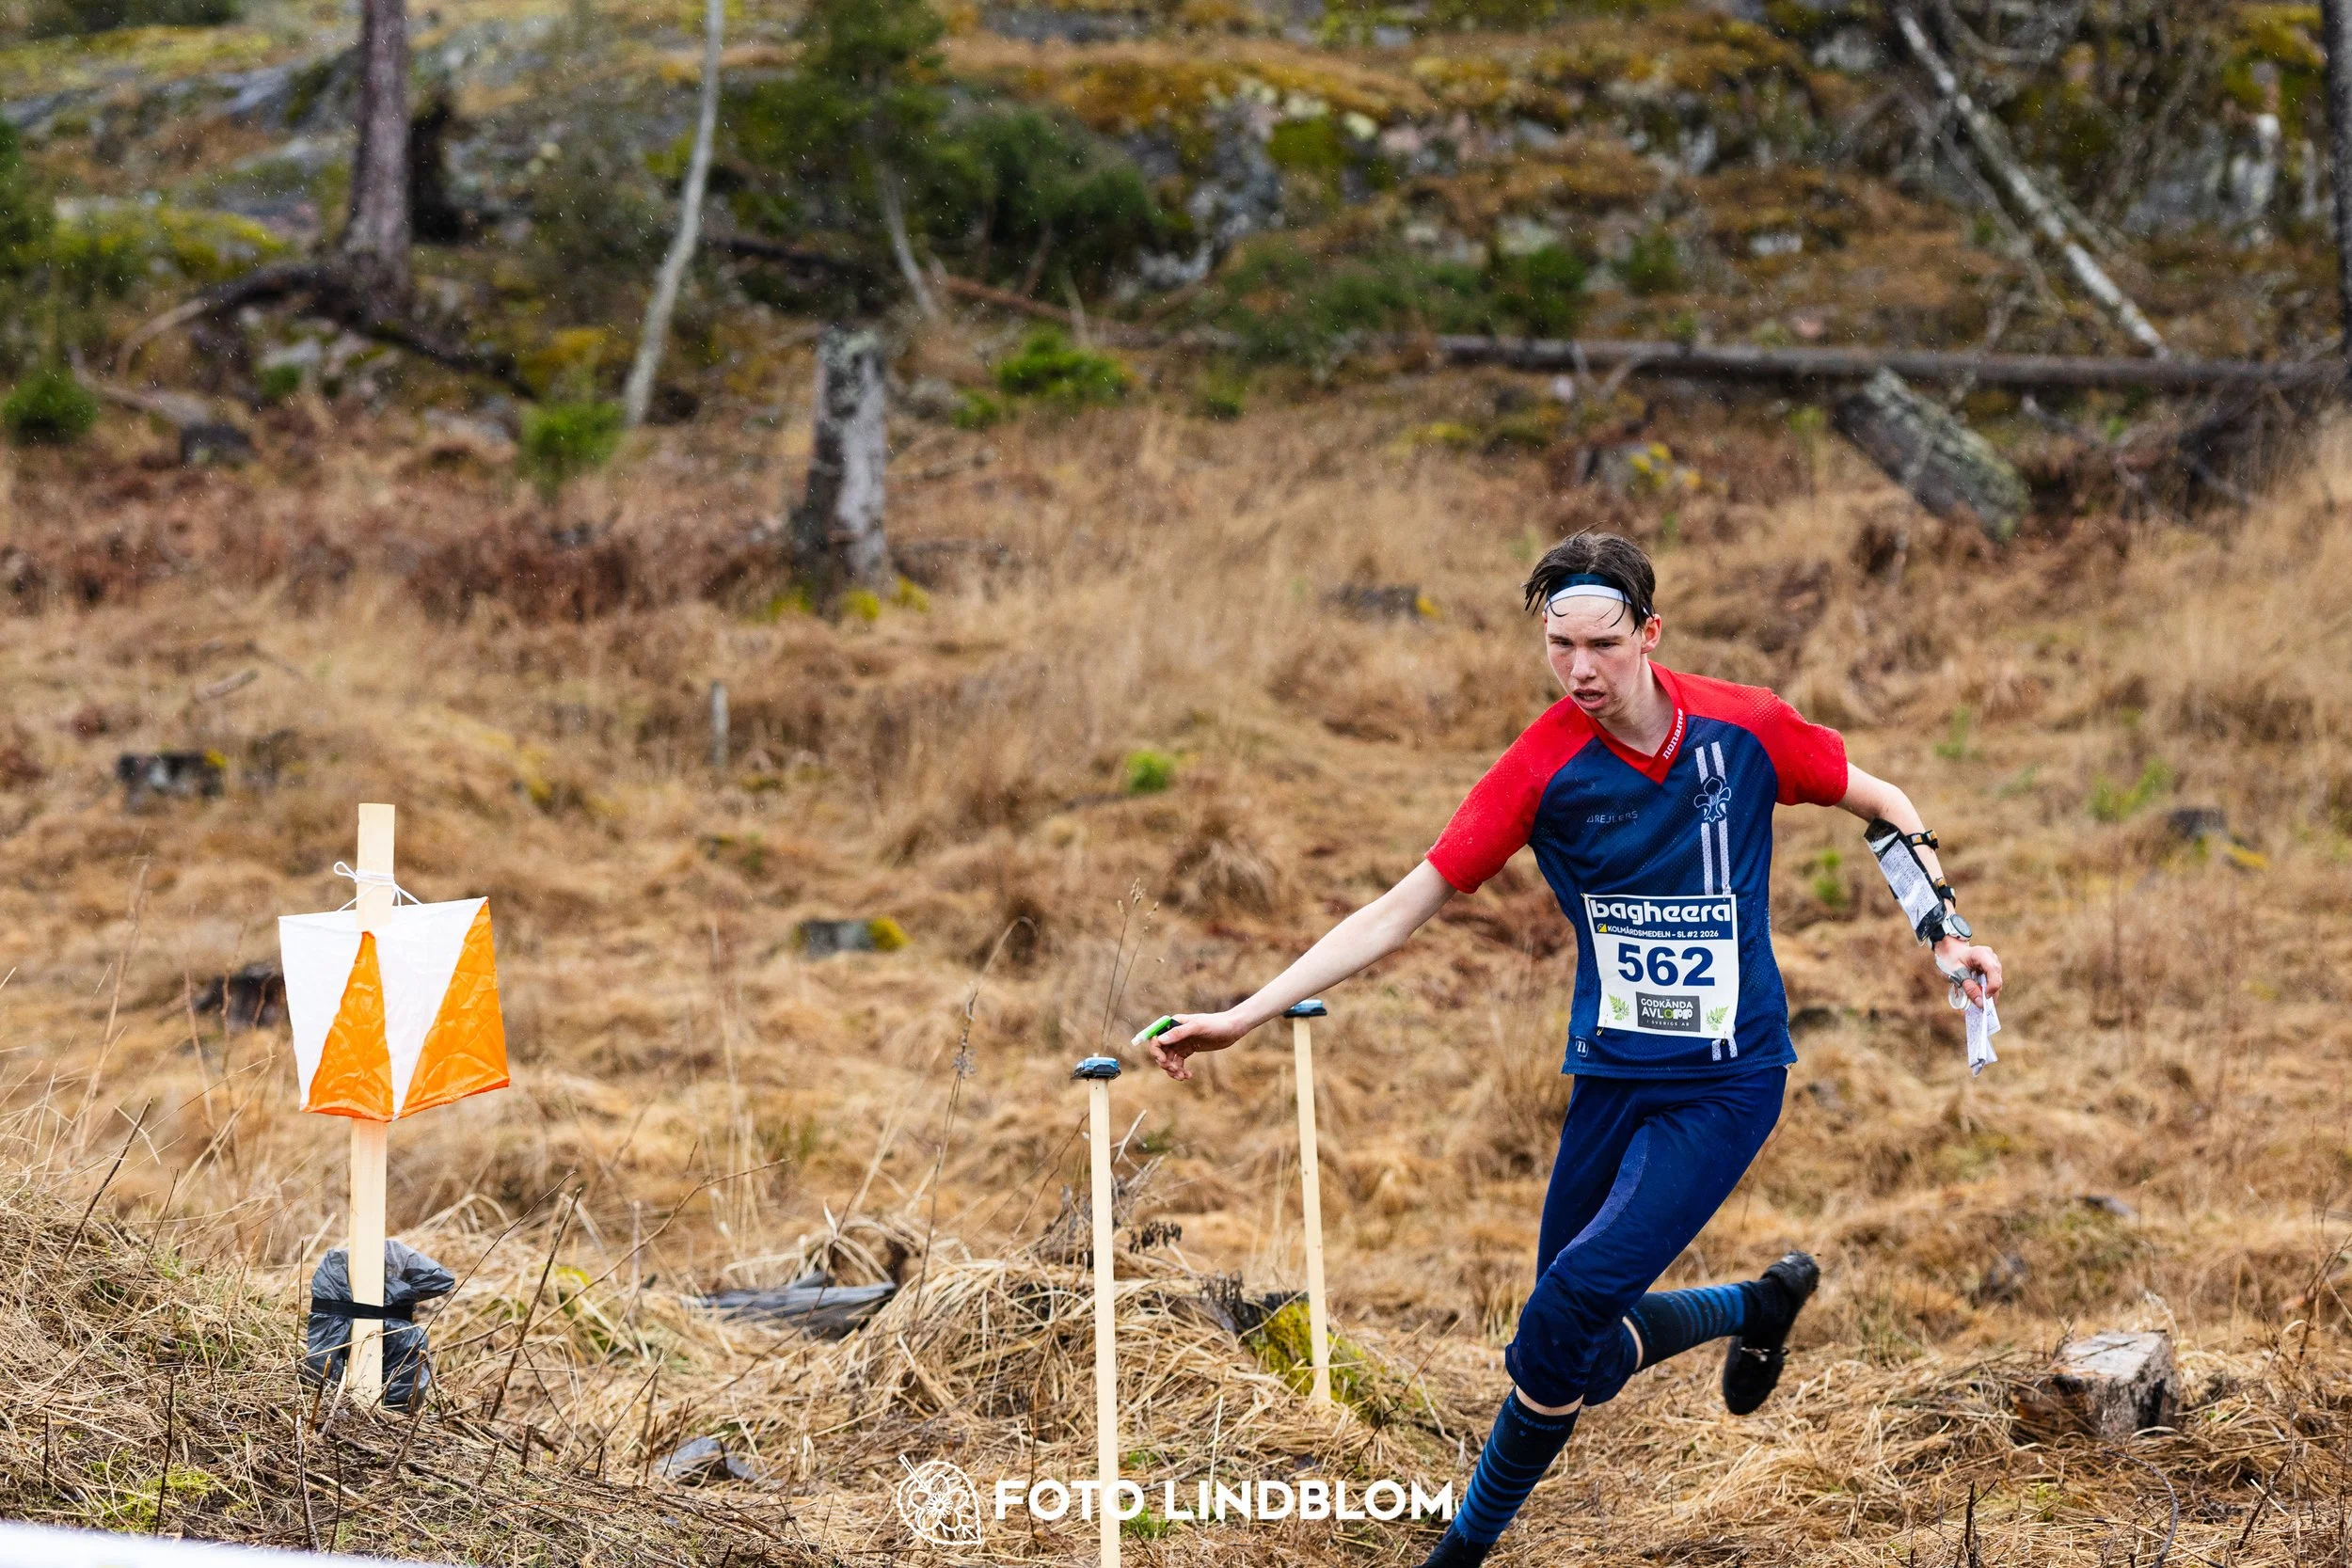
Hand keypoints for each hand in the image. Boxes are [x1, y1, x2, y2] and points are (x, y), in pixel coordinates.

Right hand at [1136, 1011, 1253, 1080]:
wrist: (1232, 1029)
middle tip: (1175, 1070)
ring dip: (1172, 1070)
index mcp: (1174, 1023)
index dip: (1155, 1050)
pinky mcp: (1189, 1049)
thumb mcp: (1198, 1027)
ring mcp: (1181, 1042)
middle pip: (1161, 1051)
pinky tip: (1188, 1076)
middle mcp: (1175, 1033)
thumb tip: (1160, 1040)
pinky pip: (1178, 1062)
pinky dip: (1180, 1070)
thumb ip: (1179, 1033)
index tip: (1163, 1061)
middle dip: (1165, 1062)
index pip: (1156, 1037)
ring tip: (1182, 1076)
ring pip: (1169, 1059)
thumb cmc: (1216, 1024)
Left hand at [1933, 938, 2002, 1005]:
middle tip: (1981, 1004)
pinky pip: (1993, 981)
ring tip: (1979, 1001)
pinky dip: (1987, 989)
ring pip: (1996, 980)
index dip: (1992, 985)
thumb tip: (1981, 1003)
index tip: (1984, 998)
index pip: (1993, 970)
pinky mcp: (1992, 968)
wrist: (1950, 952)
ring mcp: (1993, 961)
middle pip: (1997, 977)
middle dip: (1991, 992)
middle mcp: (1991, 956)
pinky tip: (1979, 995)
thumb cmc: (1951, 961)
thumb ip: (1969, 988)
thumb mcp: (1956, 975)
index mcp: (1981, 953)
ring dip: (1989, 992)